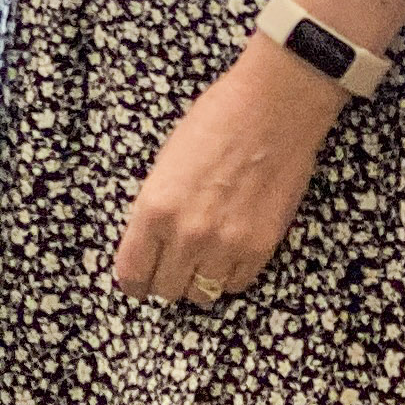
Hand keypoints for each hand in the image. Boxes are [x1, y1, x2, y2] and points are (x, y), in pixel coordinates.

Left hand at [114, 47, 339, 307]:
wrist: (272, 110)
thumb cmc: (213, 123)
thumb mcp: (163, 165)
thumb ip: (154, 210)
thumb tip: (148, 244)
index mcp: (153, 209)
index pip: (132, 273)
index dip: (133, 282)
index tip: (136, 282)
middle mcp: (186, 235)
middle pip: (166, 289)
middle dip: (164, 281)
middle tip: (170, 266)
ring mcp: (226, 245)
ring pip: (201, 294)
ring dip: (197, 282)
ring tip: (199, 261)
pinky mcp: (262, 247)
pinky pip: (236, 284)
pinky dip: (228, 275)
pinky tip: (226, 254)